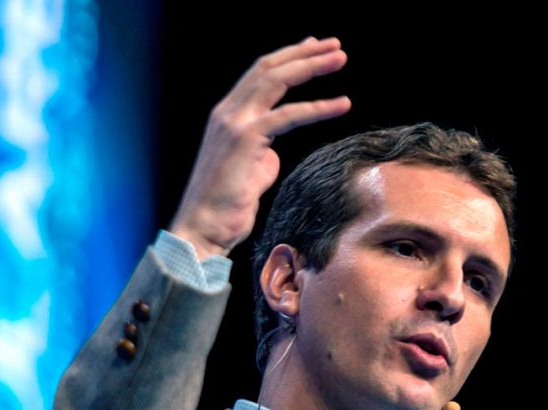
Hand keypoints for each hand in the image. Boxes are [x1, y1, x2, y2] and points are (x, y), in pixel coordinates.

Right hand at [169, 37, 351, 259]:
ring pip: (277, 81)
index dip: (288, 58)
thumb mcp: (250, 170)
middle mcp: (228, 112)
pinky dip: (318, 107)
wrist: (204, 228)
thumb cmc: (228, 206)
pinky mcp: (246, 139)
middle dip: (304, 52)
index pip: (259, 75)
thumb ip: (263, 152)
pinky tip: (343, 104)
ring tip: (340, 58)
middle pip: (268, 68)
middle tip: (334, 45)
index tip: (314, 48)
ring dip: (312, 66)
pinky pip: (289, 115)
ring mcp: (234, 123)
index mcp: (227, 116)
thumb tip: (274, 151)